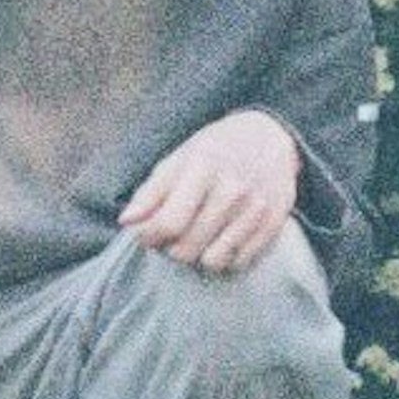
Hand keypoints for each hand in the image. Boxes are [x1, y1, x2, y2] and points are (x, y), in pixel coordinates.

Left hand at [119, 108, 300, 274]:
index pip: (168, 223)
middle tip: (174, 235)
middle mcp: (232, 189)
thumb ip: (150, 192)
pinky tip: (223, 237)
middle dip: (171, 249)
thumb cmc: (214, 151)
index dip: (149, 237)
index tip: (147, 234)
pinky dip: (226, 257)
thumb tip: (126, 222)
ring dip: (198, 255)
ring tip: (199, 236)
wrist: (269, 136)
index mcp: (202, 168)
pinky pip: (238, 262)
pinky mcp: (272, 224)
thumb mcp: (178, 160)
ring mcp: (255, 208)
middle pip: (187, 248)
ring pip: (212, 261)